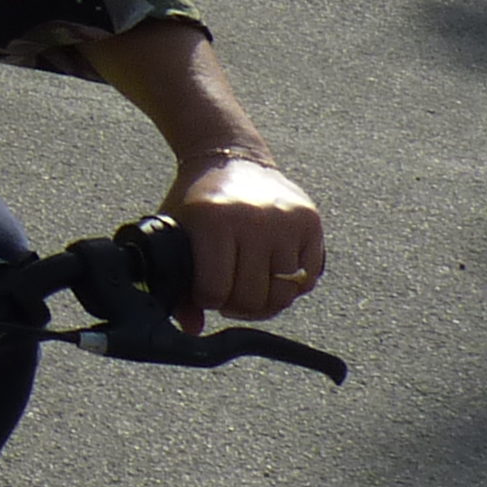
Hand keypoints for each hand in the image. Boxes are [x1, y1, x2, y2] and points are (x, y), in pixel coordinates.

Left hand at [168, 152, 325, 325]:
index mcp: (213, 221)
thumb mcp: (176, 232)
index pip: (216, 291)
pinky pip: (307, 278)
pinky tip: (272, 272)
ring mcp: (285, 220)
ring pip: (283, 292)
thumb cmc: (198, 202)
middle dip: (238, 305)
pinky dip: (292, 285)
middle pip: (253, 297)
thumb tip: (190, 329)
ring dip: (266, 297)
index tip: (206, 292)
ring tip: (249, 283)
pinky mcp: (310, 221)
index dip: (208, 300)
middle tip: (230, 294)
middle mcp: (253, 219)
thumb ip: (176, 282)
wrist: (230, 157)